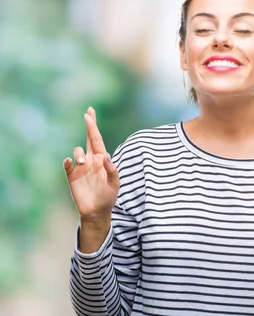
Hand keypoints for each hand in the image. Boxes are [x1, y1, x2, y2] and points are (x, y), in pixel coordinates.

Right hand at [64, 107, 119, 223]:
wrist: (97, 211)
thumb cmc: (108, 197)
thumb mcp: (114, 184)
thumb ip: (111, 170)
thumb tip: (105, 156)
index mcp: (102, 160)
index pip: (98, 140)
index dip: (94, 127)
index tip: (90, 113)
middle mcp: (91, 160)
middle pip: (88, 139)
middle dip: (89, 126)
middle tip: (87, 114)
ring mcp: (80, 167)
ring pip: (78, 151)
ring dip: (80, 154)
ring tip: (84, 163)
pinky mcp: (71, 176)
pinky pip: (67, 165)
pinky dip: (68, 162)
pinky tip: (71, 162)